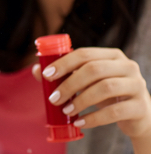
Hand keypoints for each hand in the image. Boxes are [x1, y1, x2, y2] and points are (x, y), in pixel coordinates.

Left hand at [32, 48, 150, 140]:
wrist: (137, 116)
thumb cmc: (107, 94)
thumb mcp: (88, 82)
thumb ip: (65, 74)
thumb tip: (36, 70)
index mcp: (112, 56)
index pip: (85, 54)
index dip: (64, 63)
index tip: (46, 75)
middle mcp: (128, 66)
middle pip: (94, 70)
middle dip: (69, 84)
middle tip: (54, 98)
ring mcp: (137, 85)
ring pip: (105, 88)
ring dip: (80, 100)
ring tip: (66, 110)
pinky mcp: (140, 106)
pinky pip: (114, 112)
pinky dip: (94, 118)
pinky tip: (80, 122)